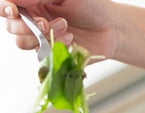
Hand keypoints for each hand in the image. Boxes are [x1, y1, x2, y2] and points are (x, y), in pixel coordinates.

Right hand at [0, 0, 117, 58]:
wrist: (113, 27)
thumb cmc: (93, 4)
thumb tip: (13, 0)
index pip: (6, 4)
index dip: (5, 8)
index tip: (14, 10)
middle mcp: (32, 17)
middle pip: (10, 25)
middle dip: (25, 26)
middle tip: (45, 23)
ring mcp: (41, 37)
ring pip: (22, 42)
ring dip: (42, 36)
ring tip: (65, 27)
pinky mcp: (52, 53)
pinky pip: (42, 55)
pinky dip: (54, 47)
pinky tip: (71, 39)